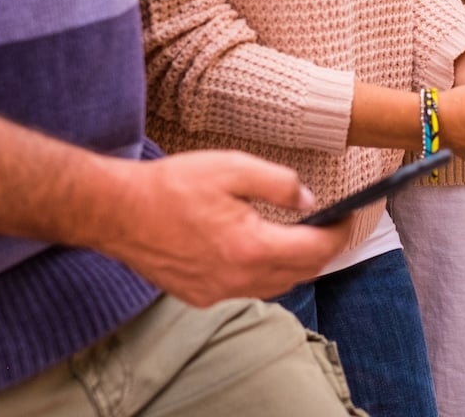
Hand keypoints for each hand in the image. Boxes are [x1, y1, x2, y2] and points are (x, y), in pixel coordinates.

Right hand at [94, 151, 351, 306]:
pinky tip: (258, 250)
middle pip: (301, 273)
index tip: (349, 216)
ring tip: (301, 236)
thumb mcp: (232, 167)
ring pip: (276, 286)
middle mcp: (237, 279)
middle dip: (323, 250)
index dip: (339, 233)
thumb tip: (309, 201)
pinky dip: (264, 273)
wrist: (116, 211)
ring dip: (295, 264)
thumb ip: (279, 184)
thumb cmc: (171, 185)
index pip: (316, 250)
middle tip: (331, 225)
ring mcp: (217, 292)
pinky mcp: (199, 296)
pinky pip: (247, 290)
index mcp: (250, 248)